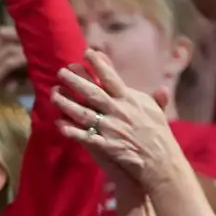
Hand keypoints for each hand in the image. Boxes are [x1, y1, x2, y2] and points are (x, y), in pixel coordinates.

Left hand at [57, 50, 189, 196]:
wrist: (160, 162)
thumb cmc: (159, 136)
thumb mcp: (158, 113)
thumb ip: (156, 100)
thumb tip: (161, 87)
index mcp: (130, 100)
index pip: (111, 77)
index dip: (98, 64)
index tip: (87, 52)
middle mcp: (118, 111)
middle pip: (92, 92)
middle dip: (75, 80)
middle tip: (61, 71)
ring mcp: (110, 128)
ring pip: (83, 113)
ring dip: (66, 102)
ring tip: (54, 94)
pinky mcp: (105, 145)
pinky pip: (84, 136)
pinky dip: (71, 130)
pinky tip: (59, 123)